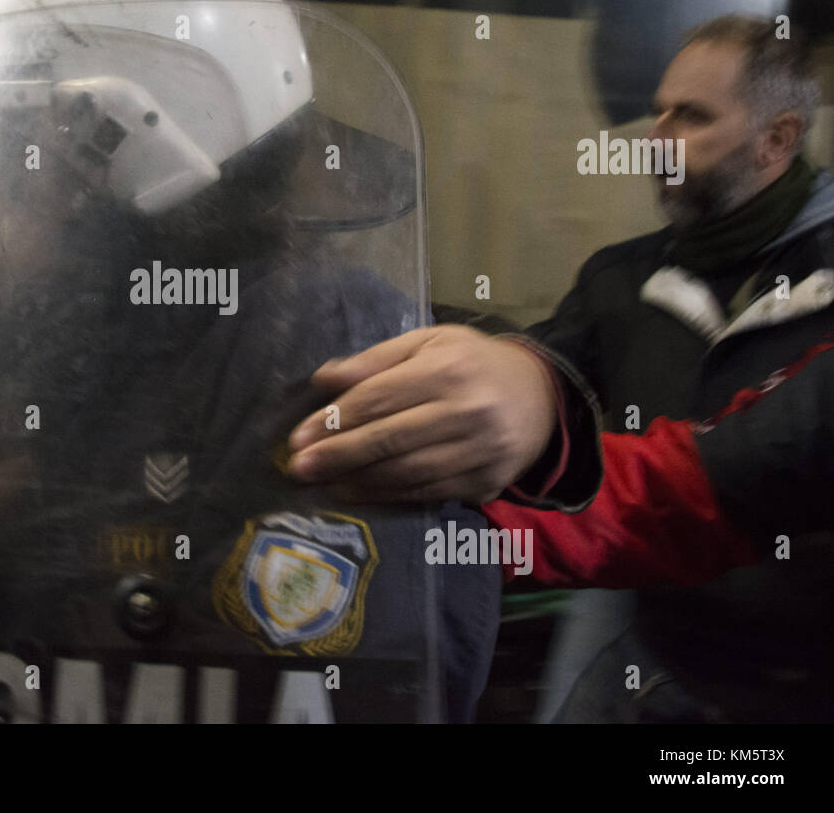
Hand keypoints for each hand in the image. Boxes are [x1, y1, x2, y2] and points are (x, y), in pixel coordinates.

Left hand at [285, 325, 557, 503]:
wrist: (541, 395)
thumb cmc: (471, 363)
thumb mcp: (427, 342)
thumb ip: (375, 360)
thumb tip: (323, 380)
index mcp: (447, 369)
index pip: (378, 398)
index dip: (335, 420)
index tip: (299, 436)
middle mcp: (467, 411)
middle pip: (388, 439)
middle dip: (337, 456)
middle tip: (299, 467)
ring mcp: (480, 451)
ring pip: (406, 473)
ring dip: (357, 482)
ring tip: (322, 484)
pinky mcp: (486, 482)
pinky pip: (426, 493)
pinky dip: (387, 497)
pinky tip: (357, 493)